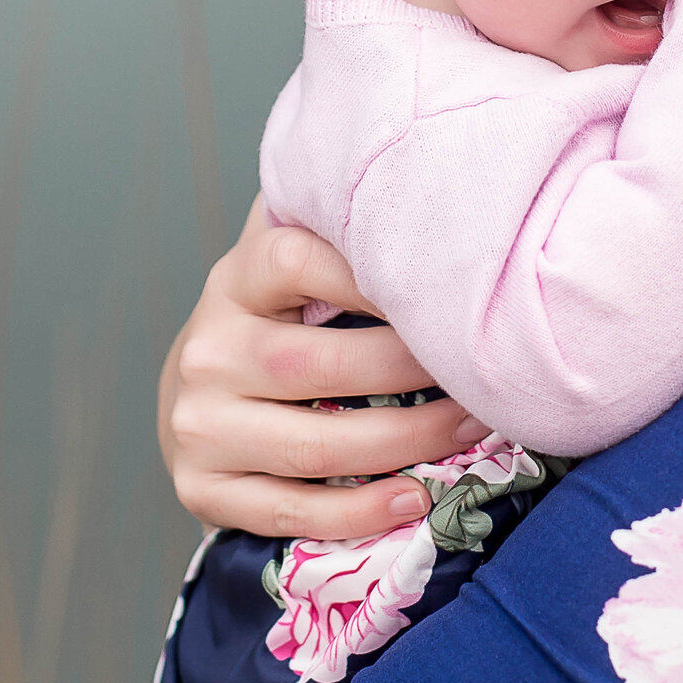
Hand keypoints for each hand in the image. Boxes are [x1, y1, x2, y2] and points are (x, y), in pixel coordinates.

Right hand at [159, 198, 491, 537]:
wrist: (199, 397)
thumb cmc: (277, 322)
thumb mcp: (295, 270)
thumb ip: (342, 230)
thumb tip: (433, 170)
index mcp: (235, 281)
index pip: (297, 260)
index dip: (372, 274)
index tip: (446, 289)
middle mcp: (208, 351)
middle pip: (316, 365)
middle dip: (411, 372)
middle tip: (483, 376)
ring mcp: (199, 426)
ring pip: (312, 444)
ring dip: (405, 444)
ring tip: (470, 433)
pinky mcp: (203, 491)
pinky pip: (290, 511)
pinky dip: (360, 512)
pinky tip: (415, 500)